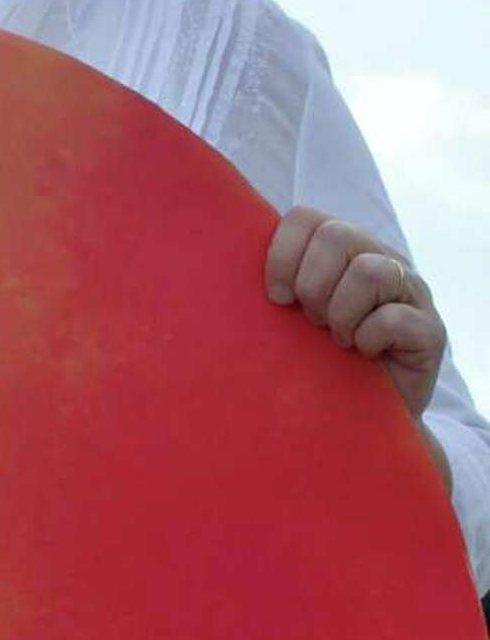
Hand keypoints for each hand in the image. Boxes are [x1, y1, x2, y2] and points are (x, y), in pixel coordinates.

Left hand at [265, 208, 447, 423]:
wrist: (359, 421)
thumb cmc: (315, 366)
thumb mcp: (285, 323)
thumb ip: (269, 290)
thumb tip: (208, 277)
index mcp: (343, 250)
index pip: (305, 218)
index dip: (281, 256)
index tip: (277, 299)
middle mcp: (381, 259)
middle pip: (337, 236)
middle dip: (312, 286)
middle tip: (313, 322)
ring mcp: (411, 292)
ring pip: (369, 271)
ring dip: (341, 313)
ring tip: (339, 339)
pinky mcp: (430, 330)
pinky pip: (394, 318)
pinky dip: (368, 339)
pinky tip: (363, 354)